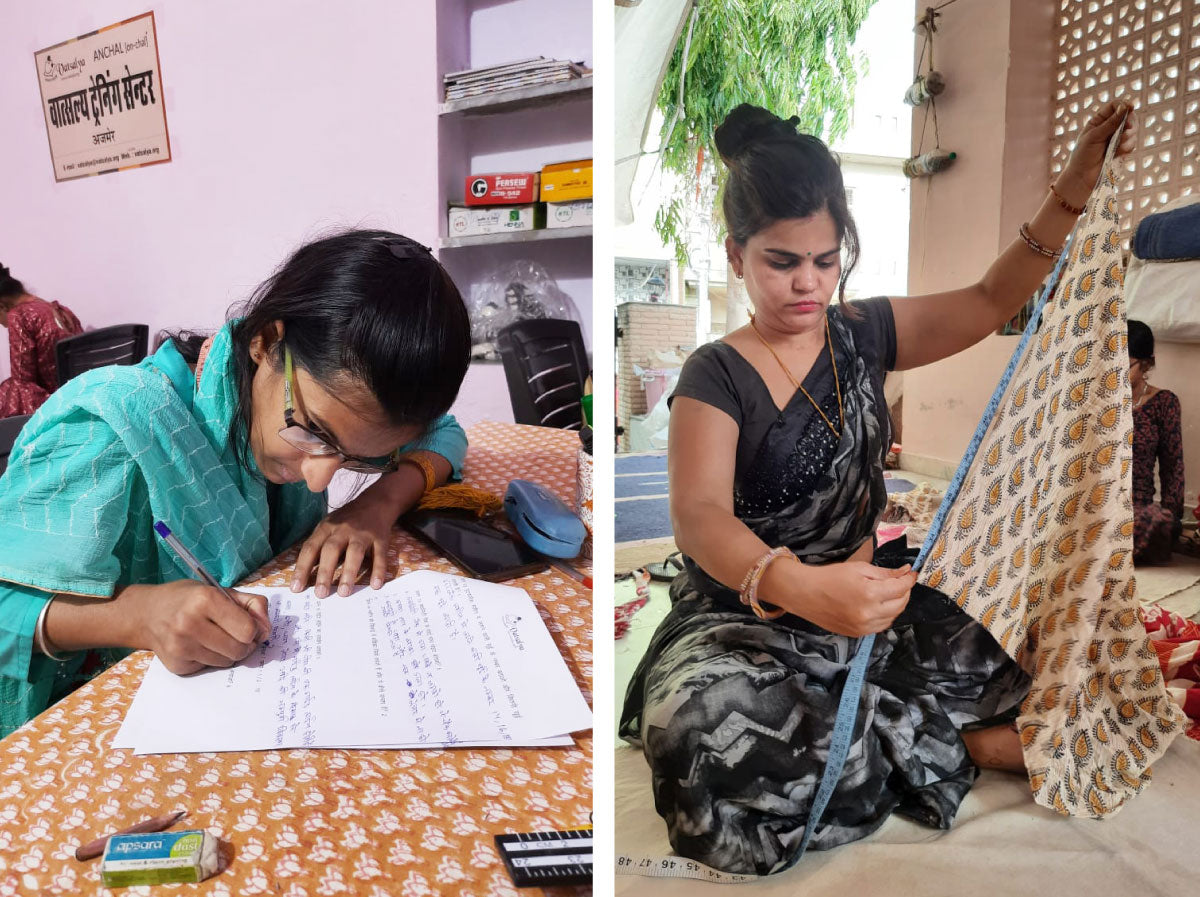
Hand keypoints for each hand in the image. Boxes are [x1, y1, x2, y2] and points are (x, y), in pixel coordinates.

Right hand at [129, 580, 269, 675]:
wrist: (145, 614)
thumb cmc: (189, 599)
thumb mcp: (220, 590)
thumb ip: (252, 605)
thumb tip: (267, 630)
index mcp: (204, 600)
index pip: (247, 630)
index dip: (253, 629)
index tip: (246, 624)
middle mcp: (189, 624)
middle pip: (239, 650)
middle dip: (244, 644)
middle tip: (235, 634)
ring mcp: (180, 647)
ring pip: (227, 662)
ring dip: (229, 653)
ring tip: (215, 637)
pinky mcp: (176, 665)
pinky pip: (210, 668)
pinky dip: (211, 659)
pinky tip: (199, 645)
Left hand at [292, 486, 400, 596]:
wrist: (375, 503)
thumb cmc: (346, 520)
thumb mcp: (328, 526)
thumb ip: (318, 546)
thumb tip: (304, 574)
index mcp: (326, 528)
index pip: (311, 548)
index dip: (303, 568)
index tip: (296, 588)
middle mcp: (343, 530)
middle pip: (332, 550)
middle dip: (325, 572)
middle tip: (320, 594)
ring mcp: (363, 534)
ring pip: (355, 553)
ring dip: (349, 573)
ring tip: (343, 593)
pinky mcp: (380, 538)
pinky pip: (379, 555)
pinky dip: (378, 570)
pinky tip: (375, 585)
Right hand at [783, 560, 915, 636]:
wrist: (805, 594)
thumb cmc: (829, 577)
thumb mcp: (858, 569)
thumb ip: (884, 573)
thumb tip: (905, 572)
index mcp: (869, 594)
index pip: (900, 588)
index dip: (909, 579)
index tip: (911, 573)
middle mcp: (869, 614)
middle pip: (900, 604)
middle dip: (904, 591)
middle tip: (901, 581)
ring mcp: (863, 627)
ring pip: (893, 618)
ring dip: (896, 605)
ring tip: (890, 593)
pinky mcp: (857, 634)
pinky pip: (880, 626)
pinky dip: (885, 616)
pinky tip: (879, 606)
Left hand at [1057, 101, 1138, 205]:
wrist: (1082, 177)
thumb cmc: (1083, 155)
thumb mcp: (1094, 136)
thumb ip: (1110, 123)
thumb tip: (1125, 107)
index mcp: (1099, 121)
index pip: (1115, 106)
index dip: (1124, 105)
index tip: (1130, 107)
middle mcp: (1109, 127)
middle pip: (1128, 116)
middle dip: (1130, 121)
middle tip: (1127, 128)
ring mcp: (1117, 138)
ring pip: (1132, 130)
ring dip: (1127, 137)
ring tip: (1117, 146)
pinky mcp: (1122, 149)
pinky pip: (1132, 143)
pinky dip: (1126, 147)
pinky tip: (1117, 154)